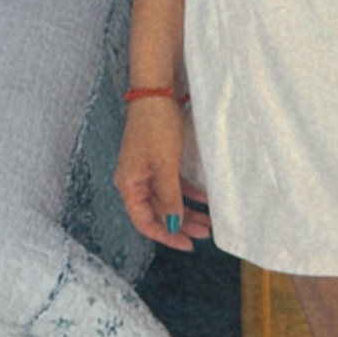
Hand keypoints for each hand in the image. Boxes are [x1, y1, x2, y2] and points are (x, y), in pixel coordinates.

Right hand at [113, 101, 211, 251]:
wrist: (156, 91)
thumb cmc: (156, 127)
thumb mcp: (165, 166)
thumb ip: (169, 198)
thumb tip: (172, 224)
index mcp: (129, 185)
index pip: (144, 222)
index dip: (166, 235)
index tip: (187, 244)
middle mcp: (135, 180)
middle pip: (157, 212)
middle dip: (181, 224)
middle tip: (204, 233)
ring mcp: (146, 169)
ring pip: (167, 199)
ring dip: (186, 210)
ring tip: (208, 221)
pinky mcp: (158, 159)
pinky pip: (173, 183)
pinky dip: (188, 192)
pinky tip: (205, 198)